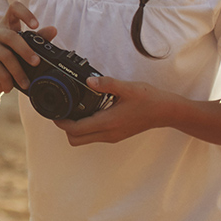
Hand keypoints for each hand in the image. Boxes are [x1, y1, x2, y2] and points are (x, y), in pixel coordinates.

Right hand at [0, 2, 57, 93]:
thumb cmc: (9, 61)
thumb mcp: (24, 49)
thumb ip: (37, 39)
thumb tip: (53, 30)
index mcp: (7, 25)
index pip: (14, 9)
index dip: (25, 14)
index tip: (36, 25)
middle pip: (11, 36)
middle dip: (25, 51)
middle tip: (36, 62)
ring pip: (6, 56)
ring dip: (18, 72)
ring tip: (26, 83)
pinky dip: (7, 80)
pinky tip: (10, 86)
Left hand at [55, 77, 175, 145]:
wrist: (166, 112)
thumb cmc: (148, 99)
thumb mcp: (127, 87)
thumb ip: (106, 84)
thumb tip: (88, 81)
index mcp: (108, 123)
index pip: (75, 130)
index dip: (61, 122)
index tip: (54, 112)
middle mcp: (108, 134)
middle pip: (75, 140)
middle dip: (64, 127)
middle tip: (61, 110)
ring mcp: (112, 137)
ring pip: (84, 140)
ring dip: (75, 128)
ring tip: (73, 109)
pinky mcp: (115, 136)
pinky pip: (93, 136)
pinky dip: (85, 128)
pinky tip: (89, 111)